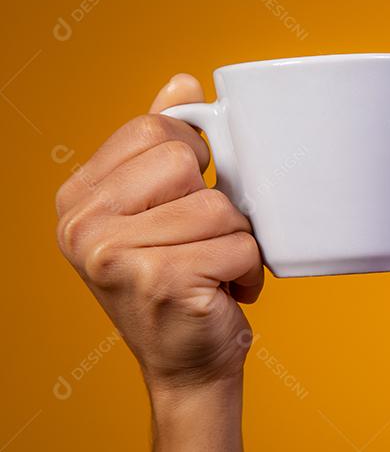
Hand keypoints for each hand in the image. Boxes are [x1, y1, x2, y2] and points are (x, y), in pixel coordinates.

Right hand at [56, 74, 262, 399]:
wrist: (190, 368)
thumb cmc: (183, 285)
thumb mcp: (163, 210)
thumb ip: (165, 147)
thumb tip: (183, 84)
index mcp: (78, 197)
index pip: (153, 128)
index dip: (194, 158)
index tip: (188, 197)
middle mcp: (82, 224)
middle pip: (185, 160)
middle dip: (215, 202)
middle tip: (203, 242)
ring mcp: (113, 254)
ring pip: (219, 205)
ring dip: (236, 241)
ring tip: (215, 270)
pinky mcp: (157, 279)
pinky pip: (238, 245)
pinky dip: (249, 270)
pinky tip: (226, 292)